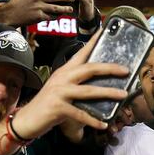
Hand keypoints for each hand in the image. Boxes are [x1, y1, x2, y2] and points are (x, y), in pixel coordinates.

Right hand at [8, 30, 128, 140]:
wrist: (27, 120)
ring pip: (88, 91)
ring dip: (108, 93)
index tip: (105, 30)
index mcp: (64, 71)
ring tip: (123, 94)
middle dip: (109, 68)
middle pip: (89, 69)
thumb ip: (78, 85)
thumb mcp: (62, 90)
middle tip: (126, 70)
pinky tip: (104, 124)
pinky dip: (93, 120)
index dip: (94, 41)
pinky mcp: (58, 107)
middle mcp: (62, 78)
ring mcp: (59, 92)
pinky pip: (80, 114)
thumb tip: (101, 87)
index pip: (81, 53)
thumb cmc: (48, 105)